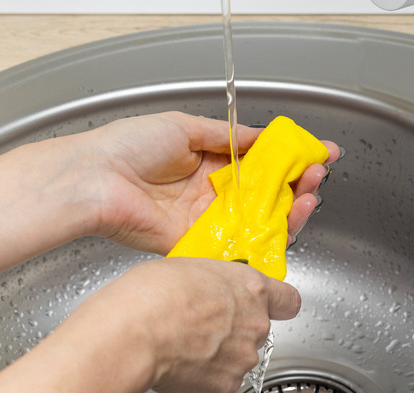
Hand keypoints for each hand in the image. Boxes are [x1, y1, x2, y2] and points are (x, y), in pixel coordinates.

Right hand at [83, 257, 300, 392]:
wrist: (133, 333)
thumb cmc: (153, 294)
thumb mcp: (193, 266)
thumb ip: (218, 282)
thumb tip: (215, 291)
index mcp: (252, 288)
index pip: (289, 300)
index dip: (278, 304)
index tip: (269, 305)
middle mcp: (256, 323)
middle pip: (256, 329)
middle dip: (234, 328)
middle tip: (201, 323)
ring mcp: (243, 357)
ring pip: (237, 356)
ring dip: (218, 353)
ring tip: (183, 343)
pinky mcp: (225, 385)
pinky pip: (219, 380)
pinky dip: (202, 375)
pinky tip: (179, 362)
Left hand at [84, 112, 339, 253]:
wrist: (95, 179)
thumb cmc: (127, 147)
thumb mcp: (186, 127)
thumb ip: (229, 135)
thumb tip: (263, 135)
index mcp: (209, 162)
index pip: (261, 162)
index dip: (291, 158)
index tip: (318, 150)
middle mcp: (213, 194)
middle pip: (268, 193)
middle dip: (299, 181)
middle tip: (319, 171)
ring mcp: (210, 220)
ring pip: (263, 219)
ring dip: (293, 206)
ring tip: (311, 190)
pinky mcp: (202, 245)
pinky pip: (243, 243)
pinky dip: (271, 234)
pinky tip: (291, 217)